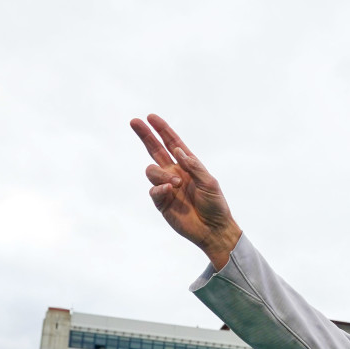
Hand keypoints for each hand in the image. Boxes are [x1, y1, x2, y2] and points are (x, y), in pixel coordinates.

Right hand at [130, 114, 242, 267]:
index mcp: (188, 165)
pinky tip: (170, 190)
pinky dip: (160, 188)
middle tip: (135, 122)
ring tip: (177, 183)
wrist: (213, 229)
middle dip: (145, 135)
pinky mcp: (162, 202)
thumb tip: (178, 150)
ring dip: (162, 174)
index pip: (172, 144)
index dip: (162, 130)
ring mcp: (167, 187)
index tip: (151, 117)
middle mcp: (175, 173)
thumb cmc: (215, 205)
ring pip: (151, 171)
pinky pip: (154, 190)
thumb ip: (194, 166)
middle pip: (155, 150)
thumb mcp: (209, 182)